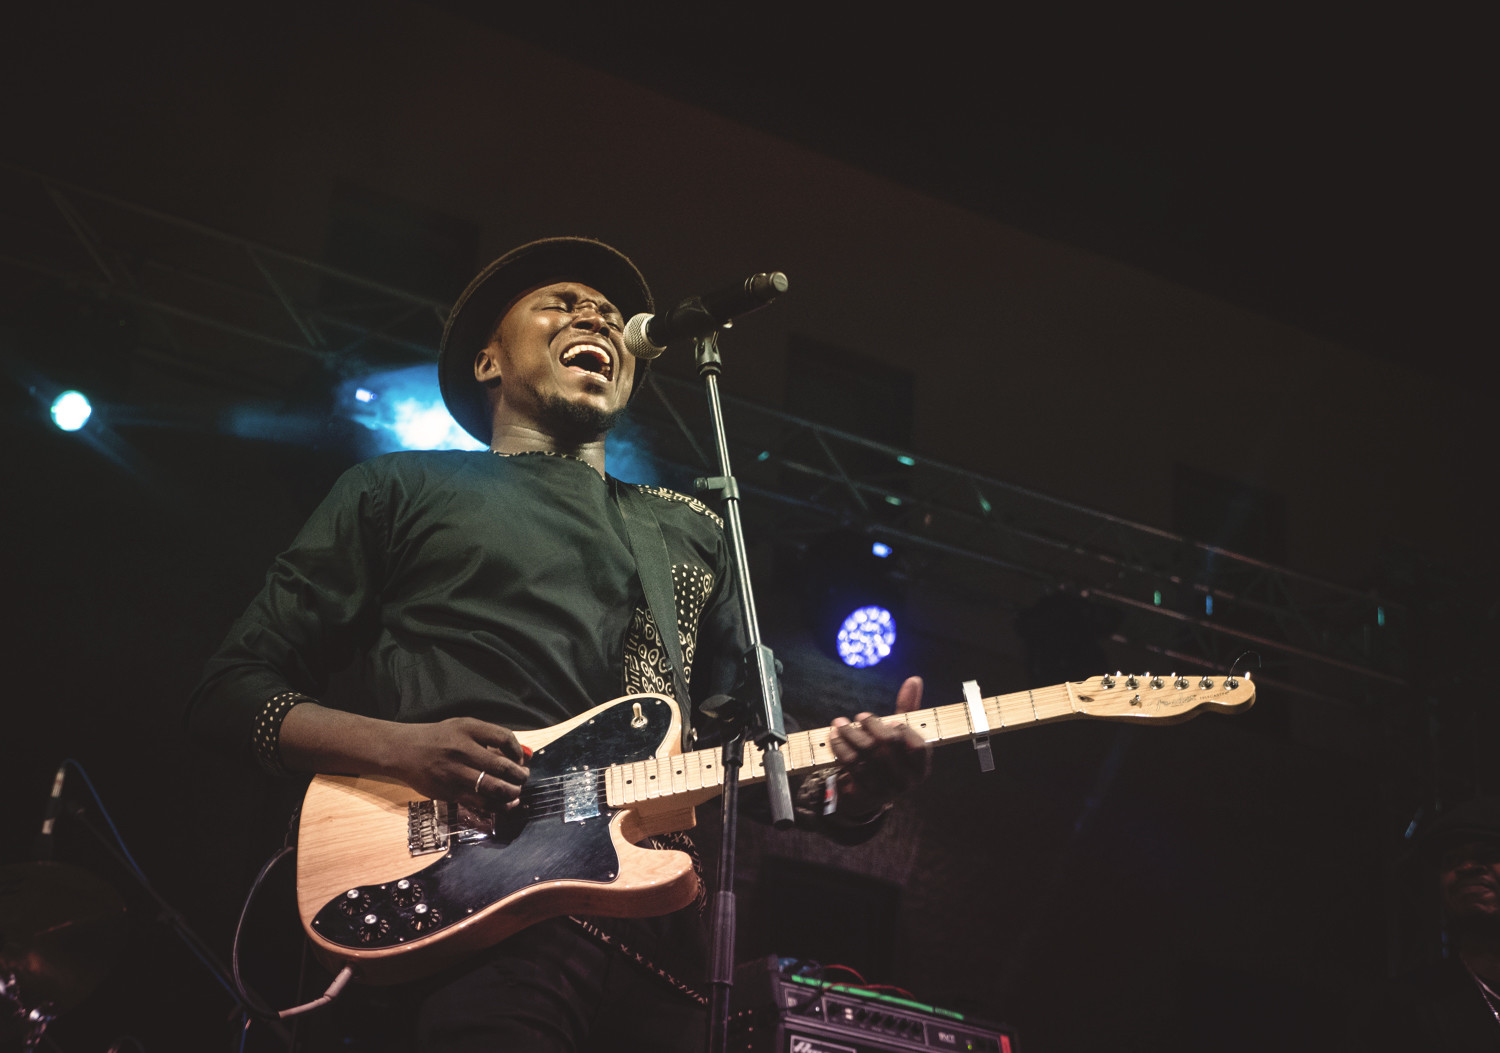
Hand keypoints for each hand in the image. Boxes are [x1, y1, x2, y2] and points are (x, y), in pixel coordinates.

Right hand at [387, 717, 530, 809]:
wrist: (404, 750)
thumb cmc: (440, 738)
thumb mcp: (464, 728)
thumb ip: (492, 738)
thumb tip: (524, 755)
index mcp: (468, 729)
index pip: (504, 739)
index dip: (518, 751)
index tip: (521, 759)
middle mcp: (461, 750)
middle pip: (502, 767)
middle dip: (520, 776)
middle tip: (523, 778)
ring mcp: (454, 773)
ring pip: (492, 789)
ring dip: (511, 793)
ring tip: (516, 792)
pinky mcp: (449, 792)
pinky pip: (479, 803)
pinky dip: (497, 806)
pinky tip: (505, 804)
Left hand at [828, 676, 930, 818]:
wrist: (864, 793)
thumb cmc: (887, 756)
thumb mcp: (900, 734)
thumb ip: (908, 708)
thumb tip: (914, 680)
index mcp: (920, 767)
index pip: (918, 746)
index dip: (903, 731)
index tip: (890, 721)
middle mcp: (906, 781)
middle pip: (888, 746)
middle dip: (871, 726)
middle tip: (859, 716)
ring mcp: (884, 789)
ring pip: (866, 754)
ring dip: (849, 734)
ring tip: (840, 723)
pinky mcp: (862, 792)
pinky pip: (850, 764)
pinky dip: (840, 747)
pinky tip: (834, 736)